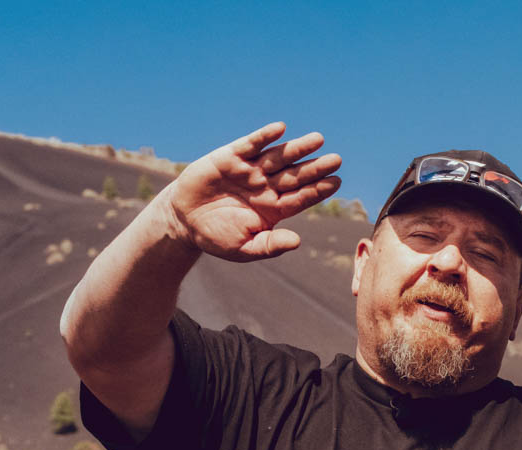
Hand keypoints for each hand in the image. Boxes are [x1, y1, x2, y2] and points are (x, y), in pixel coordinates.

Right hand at [159, 122, 341, 261]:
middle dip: (315, 167)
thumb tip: (297, 242)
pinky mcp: (231, 157)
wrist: (185, 221)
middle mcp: (267, 186)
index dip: (318, 189)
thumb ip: (270, 246)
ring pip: (279, 157)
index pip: (301, 197)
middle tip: (336, 160)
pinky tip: (280, 129)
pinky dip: (264, 137)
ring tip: (318, 139)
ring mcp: (250, 170)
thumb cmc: (218, 237)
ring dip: (298, 148)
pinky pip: (251, 144)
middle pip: (296, 175)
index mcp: (274, 208)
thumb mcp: (244, 248)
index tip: (336, 182)